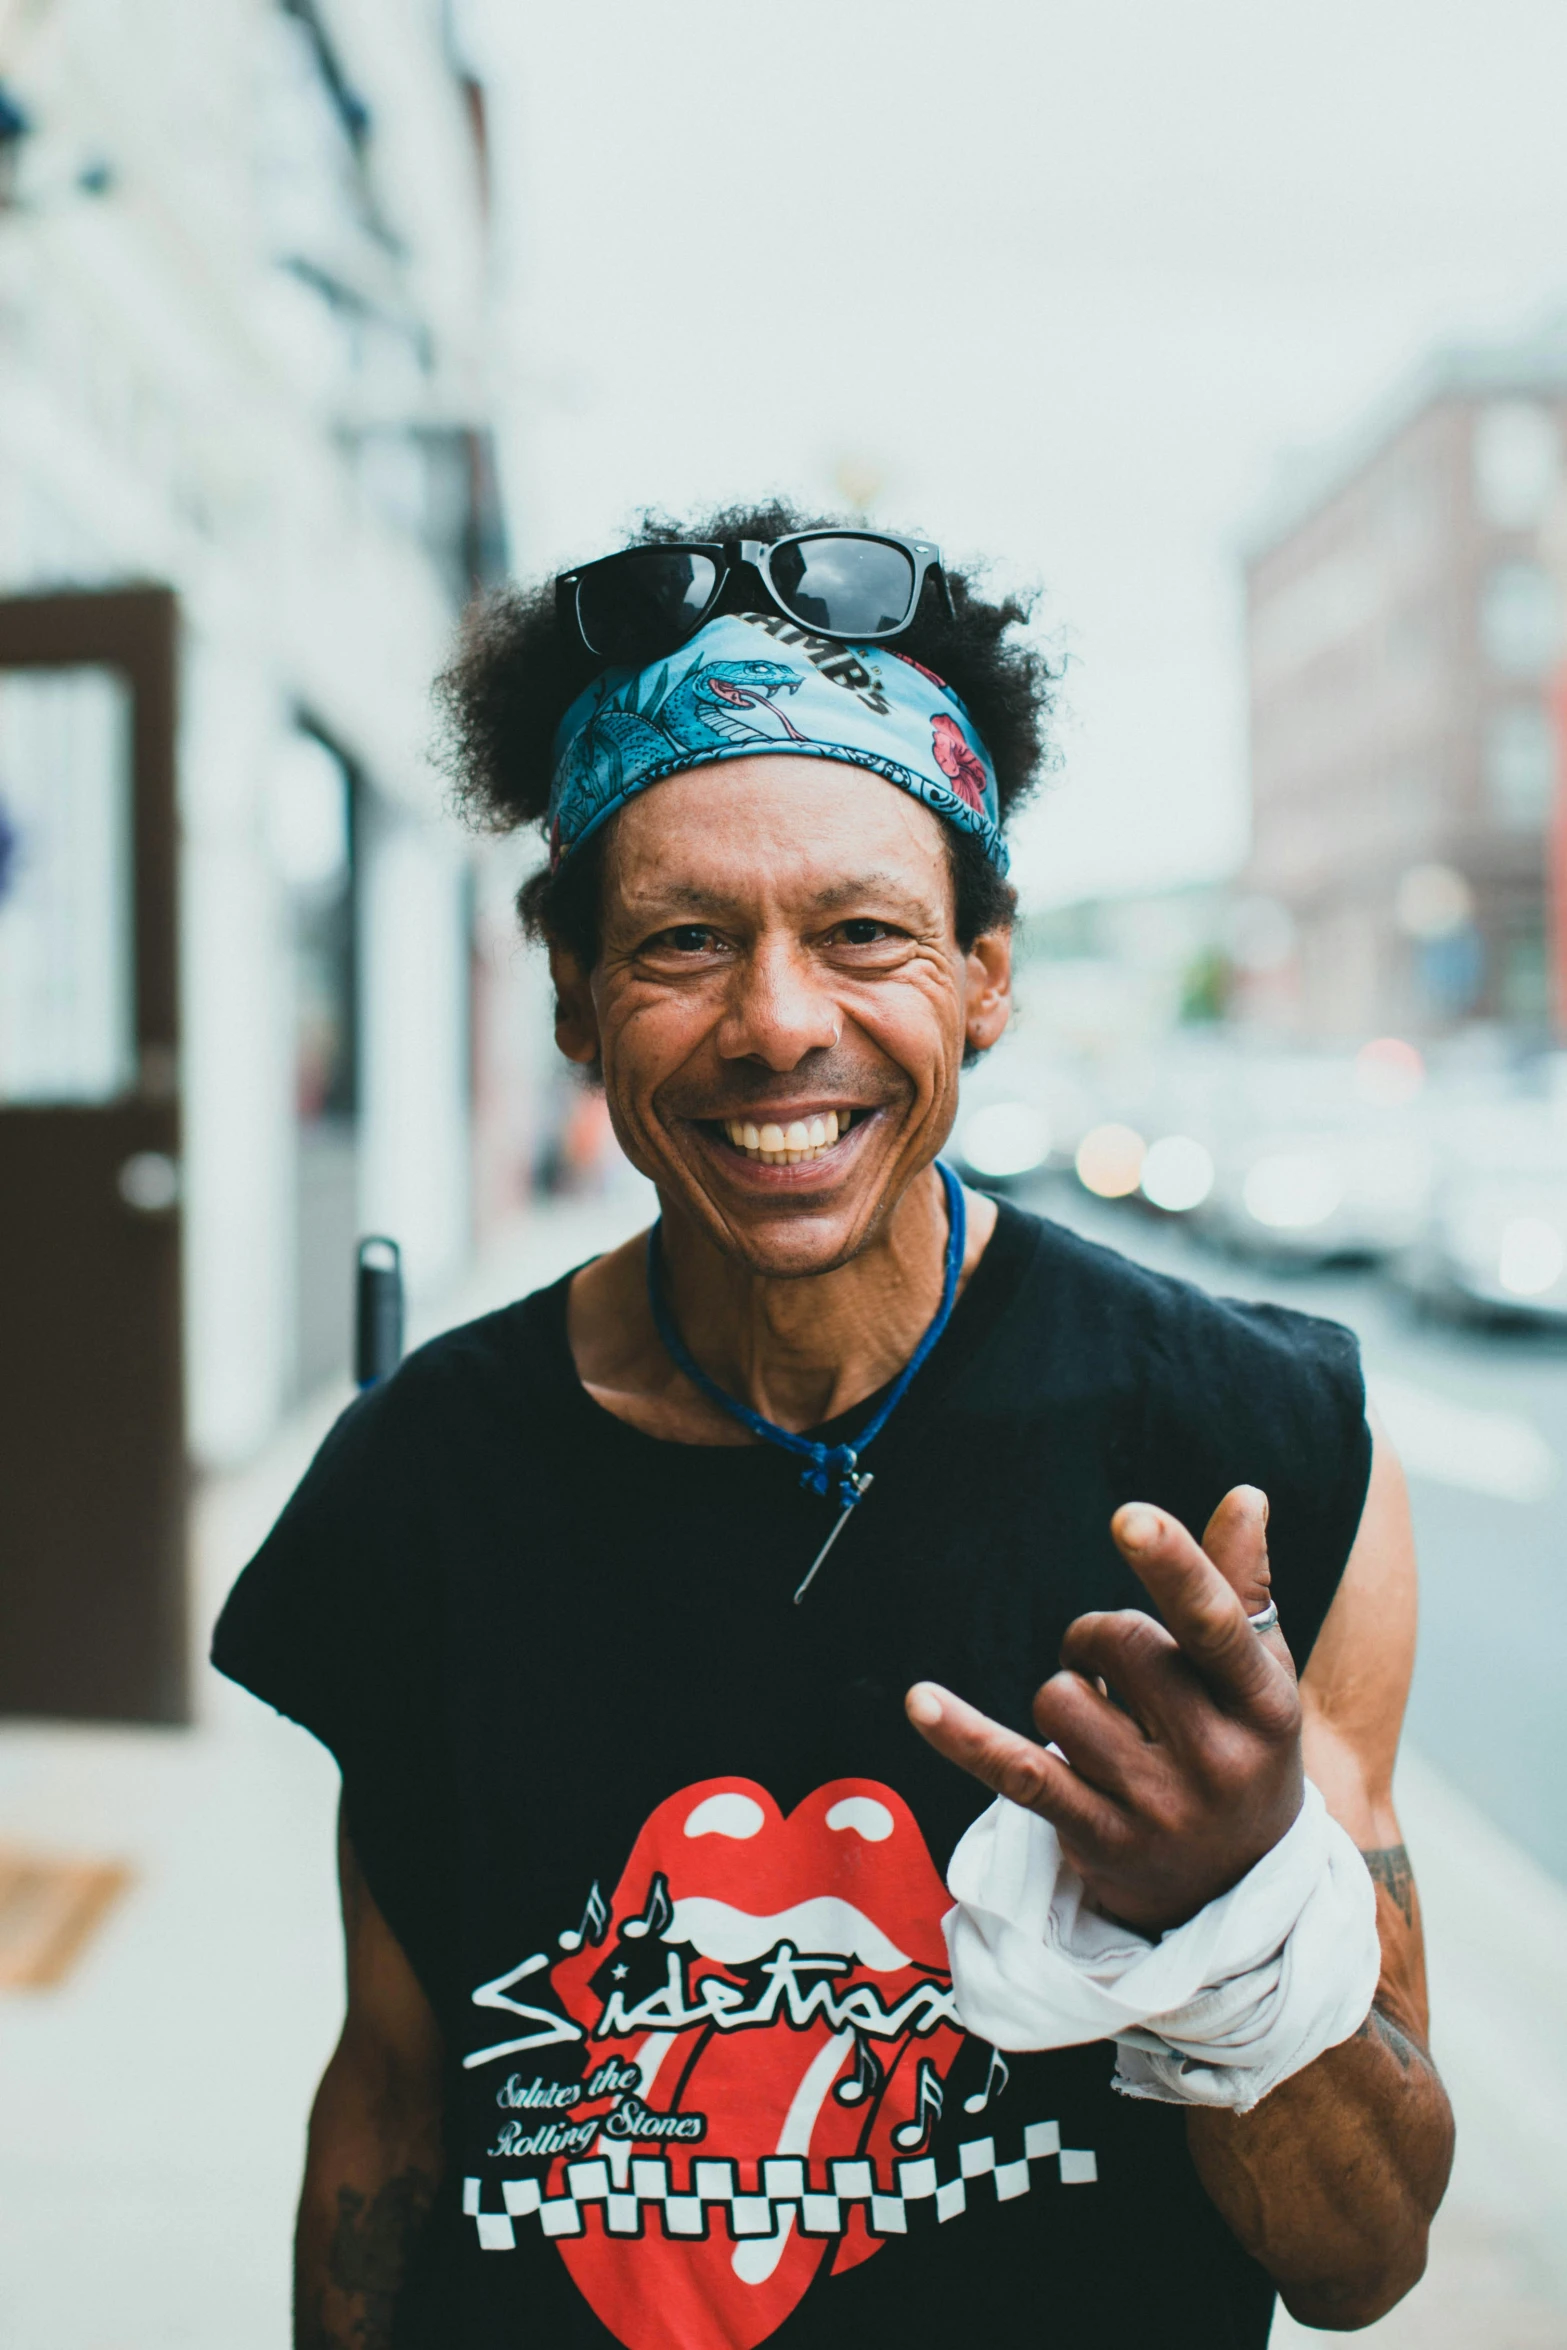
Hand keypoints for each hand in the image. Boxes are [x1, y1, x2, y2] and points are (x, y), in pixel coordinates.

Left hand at [906, 1486, 1303, 1936]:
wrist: (1237, 1886)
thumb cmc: (1240, 1747)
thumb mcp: (1257, 1676)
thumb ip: (1240, 1586)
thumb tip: (1246, 1495)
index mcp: (1264, 1704)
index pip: (1215, 1623)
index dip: (1173, 1565)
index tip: (1130, 1517)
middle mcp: (1217, 1760)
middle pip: (1119, 1645)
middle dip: (1099, 1638)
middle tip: (1116, 1672)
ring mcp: (1157, 1809)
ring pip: (1060, 1700)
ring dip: (1063, 1695)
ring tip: (1102, 1726)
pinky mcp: (1098, 1840)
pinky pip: (1017, 1773)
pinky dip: (963, 1736)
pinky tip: (919, 1701)